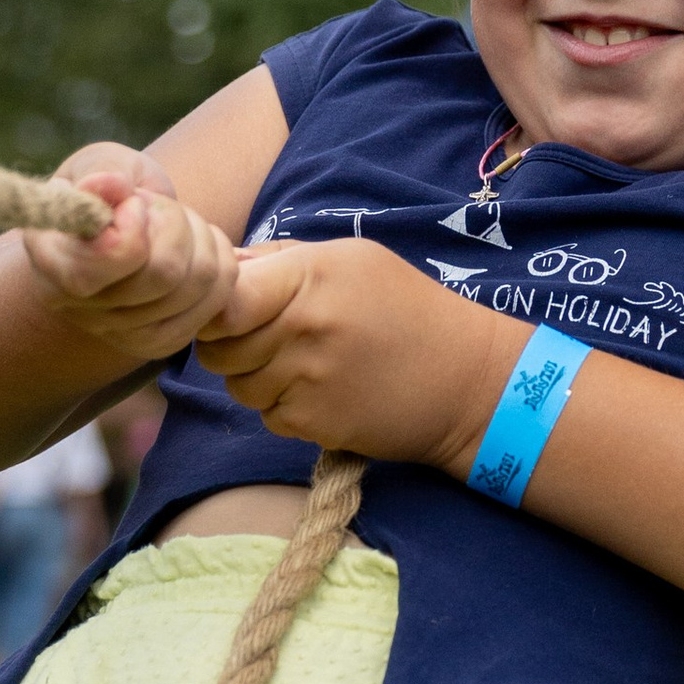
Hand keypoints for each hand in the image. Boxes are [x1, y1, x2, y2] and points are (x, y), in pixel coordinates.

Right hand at [20, 147, 238, 362]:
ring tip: (175, 226)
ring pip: (199, 283)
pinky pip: (219, 299)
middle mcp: (78, 309)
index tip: (131, 203)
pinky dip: (219, 261)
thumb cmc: (104, 194)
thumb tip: (112, 185)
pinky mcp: (160, 343)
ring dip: (201, 238)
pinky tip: (195, 249)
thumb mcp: (97, 164)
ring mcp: (120, 335)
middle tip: (158, 208)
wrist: (115, 234)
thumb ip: (102, 170)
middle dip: (176, 222)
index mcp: (51, 259)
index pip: (115, 256)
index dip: (138, 221)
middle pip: (166, 272)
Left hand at [194, 237, 523, 470]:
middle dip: (232, 347)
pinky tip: (322, 395)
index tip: (229, 311)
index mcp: (310, 275)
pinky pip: (268, 417)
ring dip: (258, 381)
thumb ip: (280, 260)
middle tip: (270, 341)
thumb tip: (220, 268)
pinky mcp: (313, 423)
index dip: (216, 307)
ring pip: (238, 386)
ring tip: (304, 367)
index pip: (225, 295)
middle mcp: (303, 325)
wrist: (467, 380)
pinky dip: (284, 410)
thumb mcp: (351, 260)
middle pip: (219, 347)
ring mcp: (306, 378)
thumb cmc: (408, 310)